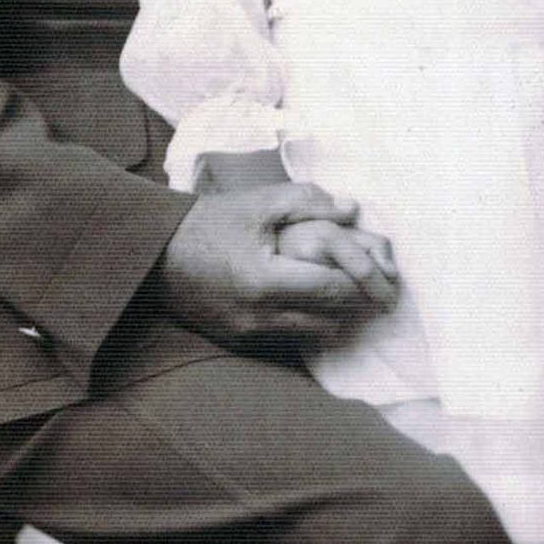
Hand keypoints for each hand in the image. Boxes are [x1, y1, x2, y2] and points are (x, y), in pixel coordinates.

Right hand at [149, 181, 396, 347]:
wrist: (156, 253)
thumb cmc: (210, 222)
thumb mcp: (259, 203)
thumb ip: (308, 202)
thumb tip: (352, 210)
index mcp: (265, 280)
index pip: (331, 289)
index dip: (364, 283)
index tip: (387, 277)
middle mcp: (257, 316)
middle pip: (328, 317)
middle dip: (357, 302)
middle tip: (383, 291)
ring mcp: (246, 334)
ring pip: (312, 333)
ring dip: (334, 314)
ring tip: (352, 294)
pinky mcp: (237, 342)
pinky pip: (286, 337)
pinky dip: (306, 321)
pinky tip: (316, 301)